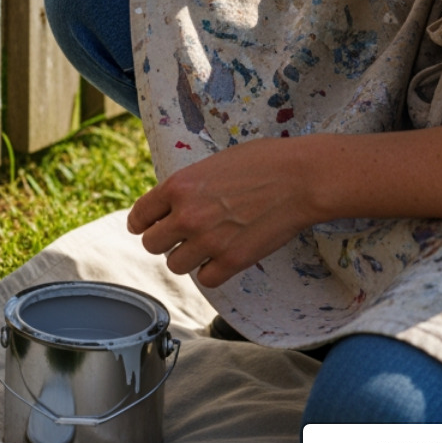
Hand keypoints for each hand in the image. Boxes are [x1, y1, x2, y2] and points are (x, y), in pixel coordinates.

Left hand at [126, 137, 322, 287]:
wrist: (302, 178)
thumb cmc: (263, 162)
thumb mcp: (211, 164)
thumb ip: (187, 186)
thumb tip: (173, 204)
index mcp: (177, 186)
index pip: (140, 215)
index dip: (142, 223)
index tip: (147, 226)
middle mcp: (186, 215)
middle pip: (151, 245)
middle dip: (164, 241)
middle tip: (180, 237)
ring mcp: (209, 240)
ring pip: (174, 265)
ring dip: (186, 258)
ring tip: (204, 246)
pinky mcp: (233, 261)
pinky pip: (205, 279)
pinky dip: (211, 272)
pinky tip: (221, 259)